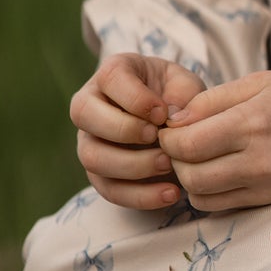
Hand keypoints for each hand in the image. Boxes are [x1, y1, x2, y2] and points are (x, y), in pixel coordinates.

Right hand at [70, 53, 205, 209]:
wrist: (175, 123)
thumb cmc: (177, 96)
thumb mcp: (186, 85)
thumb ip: (183, 95)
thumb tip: (171, 119)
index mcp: (113, 74)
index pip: (110, 79)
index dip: (136, 98)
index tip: (163, 113)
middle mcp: (90, 105)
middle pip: (84, 114)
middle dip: (124, 129)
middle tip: (159, 138)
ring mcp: (89, 141)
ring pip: (92, 157)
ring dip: (132, 166)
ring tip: (169, 165)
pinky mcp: (100, 174)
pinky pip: (109, 190)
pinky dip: (140, 196)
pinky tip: (171, 193)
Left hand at [155, 71, 270, 212]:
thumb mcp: (259, 81)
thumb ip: (211, 100)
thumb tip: (172, 120)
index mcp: (255, 122)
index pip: (188, 143)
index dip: (168, 136)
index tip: (170, 124)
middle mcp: (260, 160)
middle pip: (190, 174)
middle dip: (174, 159)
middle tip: (179, 141)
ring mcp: (267, 185)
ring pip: (201, 196)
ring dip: (188, 178)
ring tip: (197, 157)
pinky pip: (222, 206)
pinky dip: (208, 192)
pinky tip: (216, 170)